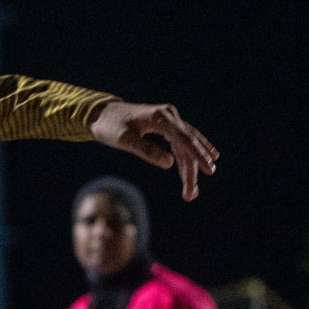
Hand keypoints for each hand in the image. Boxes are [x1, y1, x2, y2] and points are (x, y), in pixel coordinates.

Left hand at [90, 102, 217, 200]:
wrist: (100, 113)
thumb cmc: (109, 126)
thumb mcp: (123, 139)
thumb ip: (145, 150)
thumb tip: (170, 163)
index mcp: (160, 117)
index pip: (184, 139)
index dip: (197, 155)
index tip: (209, 170)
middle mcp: (169, 115)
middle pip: (187, 145)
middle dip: (191, 170)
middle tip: (192, 195)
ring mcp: (169, 119)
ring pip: (186, 145)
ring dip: (190, 167)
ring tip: (192, 191)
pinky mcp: (166, 125)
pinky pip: (182, 142)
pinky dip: (189, 155)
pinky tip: (204, 162)